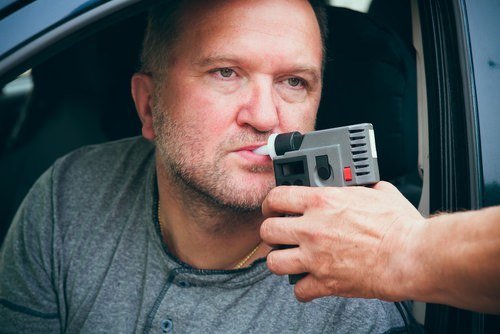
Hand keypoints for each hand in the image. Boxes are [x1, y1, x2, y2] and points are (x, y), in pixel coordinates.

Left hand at [260, 181, 423, 301]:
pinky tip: (310, 281)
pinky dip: (303, 288)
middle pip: (267, 231)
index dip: (270, 203)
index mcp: (323, 202)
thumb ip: (361, 187)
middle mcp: (313, 228)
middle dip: (271, 233)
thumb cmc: (400, 225)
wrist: (411, 255)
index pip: (277, 197)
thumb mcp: (379, 192)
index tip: (273, 207)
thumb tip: (362, 185)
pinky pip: (298, 290)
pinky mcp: (325, 282)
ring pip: (274, 263)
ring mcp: (315, 257)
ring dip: (280, 261)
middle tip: (279, 234)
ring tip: (289, 259)